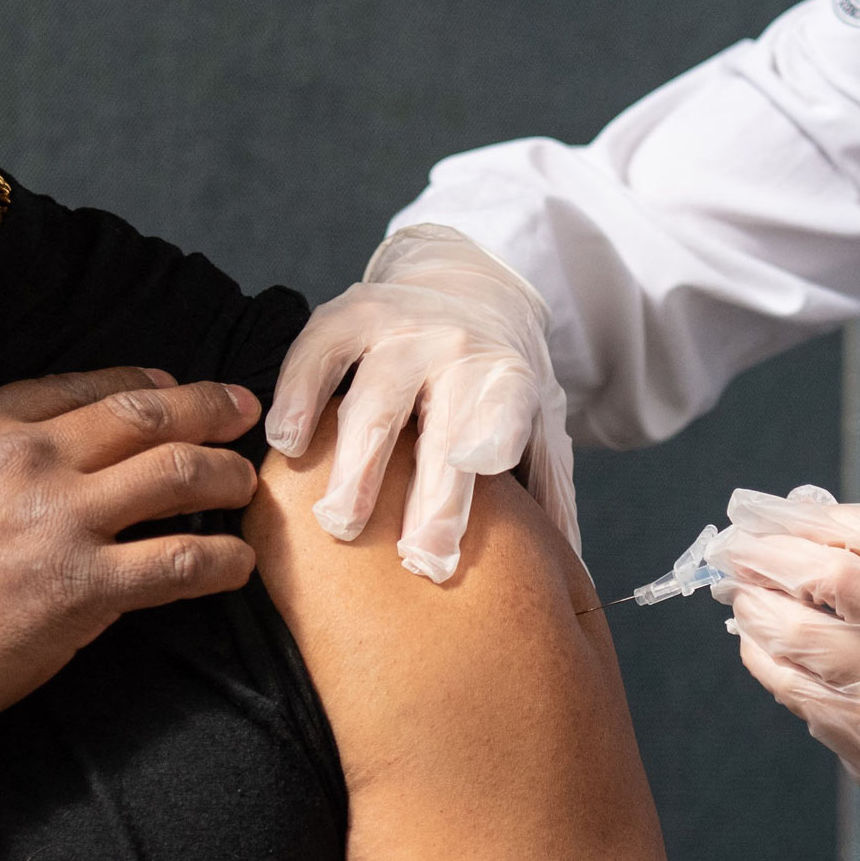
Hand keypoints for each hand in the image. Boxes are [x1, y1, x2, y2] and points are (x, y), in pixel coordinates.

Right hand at [0, 361, 264, 732]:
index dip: (138, 381)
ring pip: (178, 476)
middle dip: (208, 407)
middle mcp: (36, 461)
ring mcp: (67, 524)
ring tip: (249, 483)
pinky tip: (238, 562)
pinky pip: (177, 563)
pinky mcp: (86, 591)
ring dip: (226, 474)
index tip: (171, 385)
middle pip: (146, 416)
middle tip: (244, 411)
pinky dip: (220, 560)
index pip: (81, 387)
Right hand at [265, 225, 577, 582]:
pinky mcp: (351, 313)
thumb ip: (548, 493)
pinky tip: (286, 442)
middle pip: (440, 429)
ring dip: (354, 462)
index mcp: (509, 380)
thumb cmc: (500, 374)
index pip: (505, 415)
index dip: (494, 440)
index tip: (479, 477)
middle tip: (416, 558)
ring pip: (374, 397)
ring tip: (337, 521)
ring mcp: (402, 329)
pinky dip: (298, 395)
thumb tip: (573, 579)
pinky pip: (318, 352)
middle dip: (430, 495)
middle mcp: (459, 351)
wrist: (471, 281)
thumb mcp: (541, 421)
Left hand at [712, 487, 859, 860]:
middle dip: (765, 553)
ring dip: (753, 604)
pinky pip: (790, 683)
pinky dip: (760, 652)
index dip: (804, 516)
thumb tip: (784, 521)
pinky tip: (755, 637)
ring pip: (796, 632)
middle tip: (734, 546)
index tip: (762, 511)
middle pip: (828, 574)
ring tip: (739, 591)